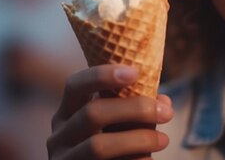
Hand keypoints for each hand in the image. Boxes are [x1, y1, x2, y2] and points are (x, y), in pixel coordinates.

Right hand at [47, 65, 173, 159]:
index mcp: (65, 115)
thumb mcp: (116, 128)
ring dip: (137, 139)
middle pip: (91, 113)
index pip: (74, 86)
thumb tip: (162, 101)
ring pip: (98, 146)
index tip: (135, 72)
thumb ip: (133, 112)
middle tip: (166, 112)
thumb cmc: (112, 153)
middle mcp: (58, 138)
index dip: (102, 75)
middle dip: (133, 109)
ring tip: (164, 139)